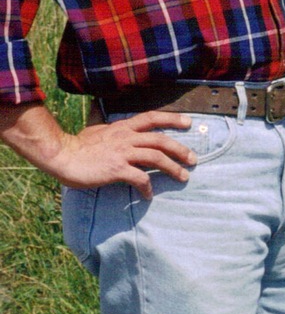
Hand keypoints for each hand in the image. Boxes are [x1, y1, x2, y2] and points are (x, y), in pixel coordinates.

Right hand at [46, 111, 198, 199]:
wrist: (61, 155)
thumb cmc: (78, 145)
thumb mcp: (99, 129)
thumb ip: (113, 130)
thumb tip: (117, 128)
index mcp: (124, 127)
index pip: (153, 117)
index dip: (172, 119)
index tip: (188, 123)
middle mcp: (127, 137)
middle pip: (161, 140)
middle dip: (180, 149)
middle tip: (193, 159)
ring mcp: (123, 153)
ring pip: (157, 158)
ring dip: (173, 168)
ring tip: (183, 177)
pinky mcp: (117, 169)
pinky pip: (140, 178)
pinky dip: (147, 187)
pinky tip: (149, 195)